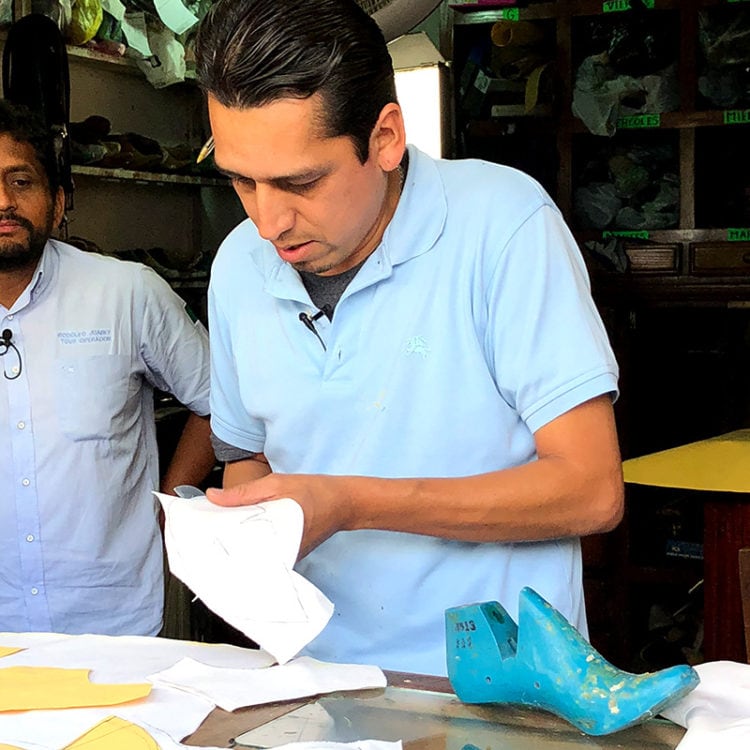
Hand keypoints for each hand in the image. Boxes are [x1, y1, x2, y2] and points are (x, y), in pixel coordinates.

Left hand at [205, 473, 350, 558]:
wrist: (344, 502)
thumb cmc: (314, 492)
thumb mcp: (277, 484)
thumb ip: (244, 492)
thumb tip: (212, 497)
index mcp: (276, 540)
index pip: (238, 552)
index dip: (216, 547)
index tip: (197, 542)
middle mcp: (280, 556)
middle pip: (242, 555)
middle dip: (222, 548)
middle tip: (200, 539)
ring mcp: (285, 558)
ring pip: (251, 554)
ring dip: (235, 545)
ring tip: (214, 535)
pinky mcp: (287, 555)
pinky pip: (262, 551)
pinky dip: (249, 542)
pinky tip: (237, 531)